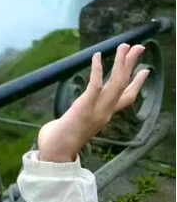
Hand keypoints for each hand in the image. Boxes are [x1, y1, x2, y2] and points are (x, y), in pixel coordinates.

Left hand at [37, 44, 148, 162]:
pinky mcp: (85, 107)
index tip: (145, 70)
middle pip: (124, 86)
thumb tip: (70, 116)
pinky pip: (95, 86)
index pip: (126, 98)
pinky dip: (98, 70)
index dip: (137, 84)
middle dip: (132, 65)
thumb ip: (79, 119)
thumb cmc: (59, 142)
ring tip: (125, 46)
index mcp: (104, 116)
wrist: (55, 155)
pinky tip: (98, 56)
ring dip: (122, 63)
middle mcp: (105, 112)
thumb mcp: (76, 126)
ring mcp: (97, 110)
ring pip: (116, 83)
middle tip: (139, 47)